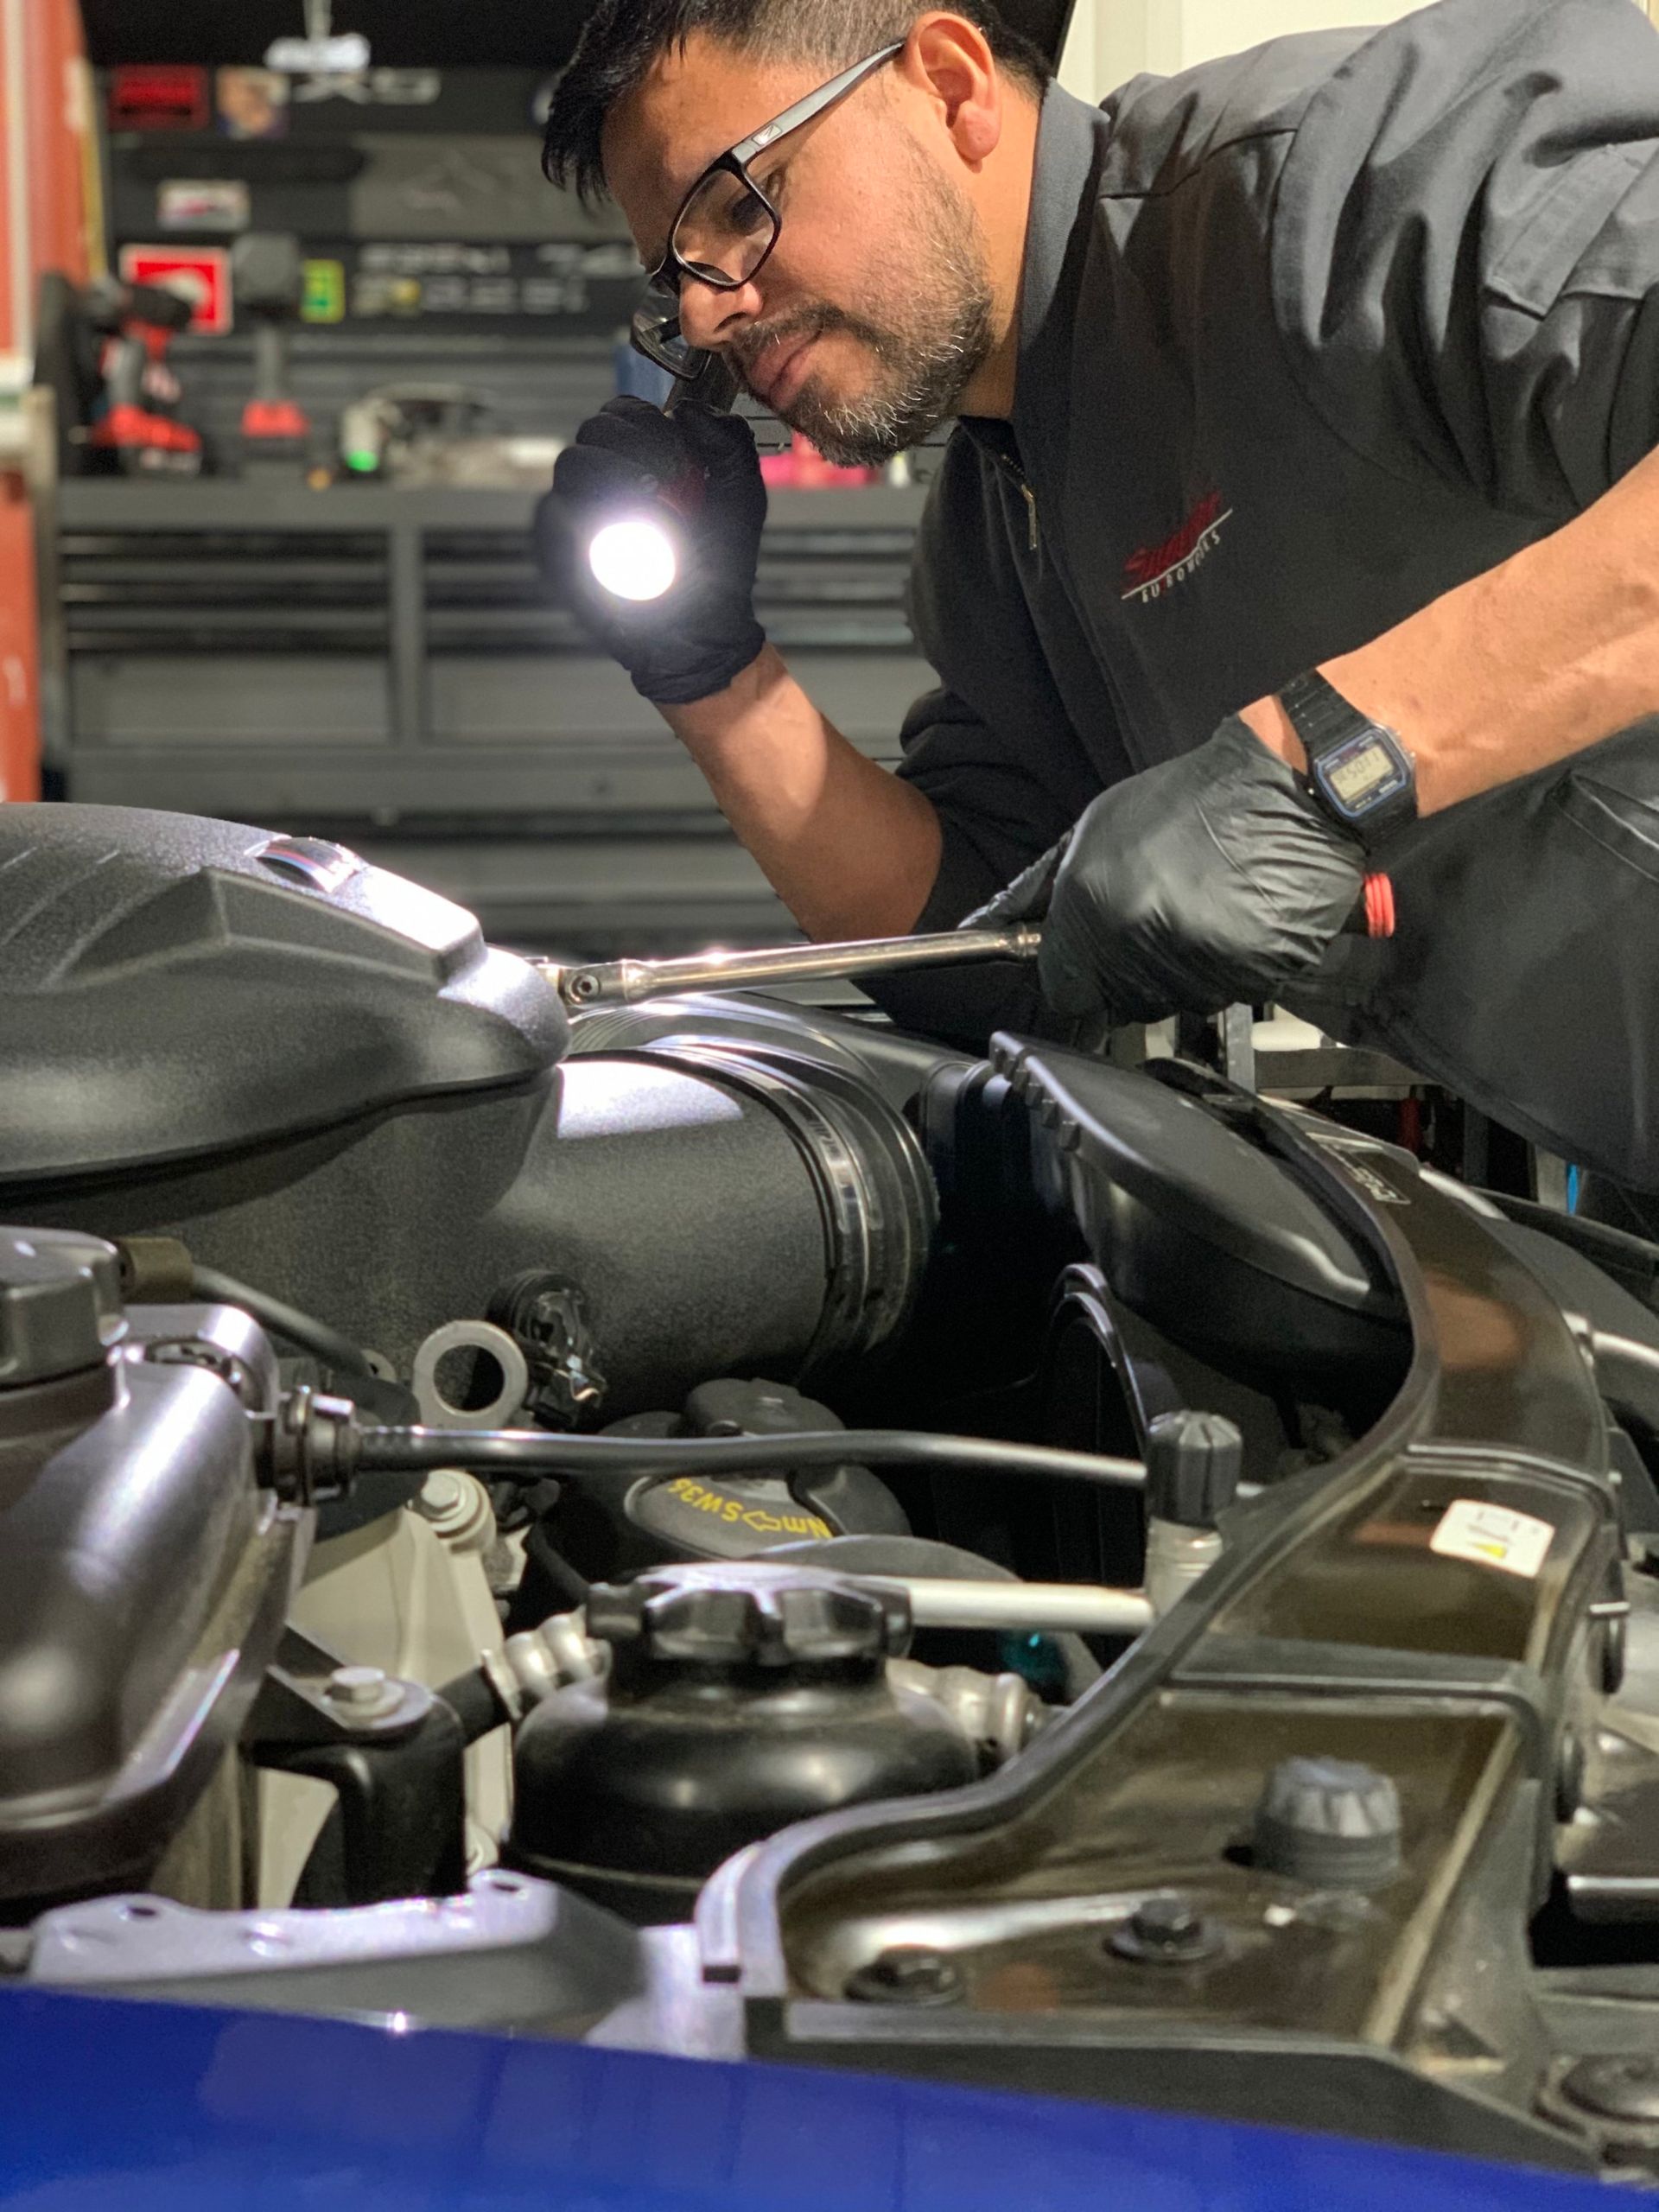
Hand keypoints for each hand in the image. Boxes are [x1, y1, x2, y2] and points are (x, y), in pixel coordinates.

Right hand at [534, 396, 766, 707]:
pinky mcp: (557, 550)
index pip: (623, 413)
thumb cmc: (719, 570)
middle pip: (592, 432)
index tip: (677, 459)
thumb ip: (728, 443)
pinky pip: (550, 517)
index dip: (645, 424)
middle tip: (662, 484)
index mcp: (642, 458)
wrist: (699, 631)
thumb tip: (690, 410)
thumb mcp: (741, 498)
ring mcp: (577, 513)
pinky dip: (579, 521)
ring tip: (646, 511)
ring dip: (609, 478)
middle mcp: (605, 479)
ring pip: (570, 466)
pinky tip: (614, 539)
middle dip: (628, 449)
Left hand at [971, 716, 1366, 1022]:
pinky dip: (1220, 973)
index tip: (1086, 961)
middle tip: (1153, 920)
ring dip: (1174, 974)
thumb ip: (1039, 890)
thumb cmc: (1190, 803)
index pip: (1062, 988)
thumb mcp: (1095, 829)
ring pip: (1165, 1002)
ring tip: (1197, 914)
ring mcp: (1198, 965)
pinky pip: (1217, 997)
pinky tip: (1230, 923)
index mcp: (1094, 905)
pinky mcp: (1249, 979)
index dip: (1073, 973)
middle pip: (1114, 1001)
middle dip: (1123, 972)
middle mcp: (1139, 942)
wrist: (1290, 794)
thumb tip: (988, 927)